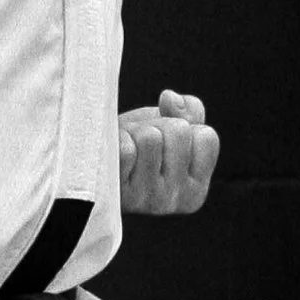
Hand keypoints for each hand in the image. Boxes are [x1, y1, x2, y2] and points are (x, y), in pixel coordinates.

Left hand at [119, 89, 219, 216]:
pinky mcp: (116, 194)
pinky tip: (111, 154)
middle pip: (179, 131)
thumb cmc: (136, 146)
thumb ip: (188, 111)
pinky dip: (117, 140)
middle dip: (158, 125)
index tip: (168, 140)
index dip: (184, 125)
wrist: (92, 166)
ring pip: (151, 138)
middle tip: (142, 141)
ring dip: (135, 132)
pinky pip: (125, 150)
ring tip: (127, 145)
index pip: (207, 136)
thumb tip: (170, 98)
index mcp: (195, 190)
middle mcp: (173, 200)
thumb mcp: (170, 128)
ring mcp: (144, 199)